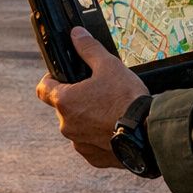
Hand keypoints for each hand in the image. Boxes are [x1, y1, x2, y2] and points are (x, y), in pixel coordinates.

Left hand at [36, 27, 148, 168]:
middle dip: (78, 99)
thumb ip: (88, 48)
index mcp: (65, 102)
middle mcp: (67, 126)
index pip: (43, 89)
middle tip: (98, 91)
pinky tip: (116, 128)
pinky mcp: (95, 158)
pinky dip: (100, 136)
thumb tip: (76, 34)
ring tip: (111, 111)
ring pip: (78, 126)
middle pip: (64, 107)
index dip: (51, 79)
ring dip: (88, 119)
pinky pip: (92, 144)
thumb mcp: (108, 65)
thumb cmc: (127, 99)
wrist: (149, 134)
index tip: (63, 76)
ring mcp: (80, 144)